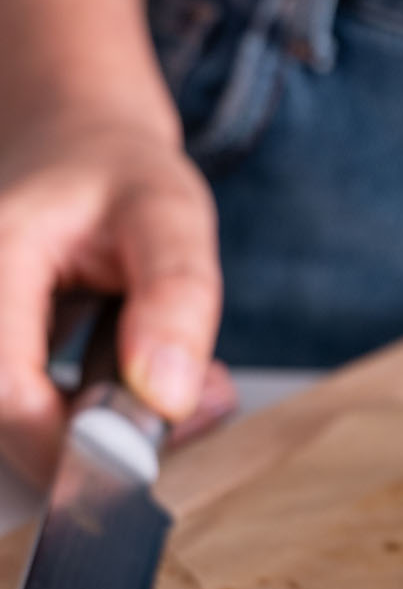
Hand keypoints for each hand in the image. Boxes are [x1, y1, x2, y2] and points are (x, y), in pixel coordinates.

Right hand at [0, 110, 222, 484]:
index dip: (75, 448)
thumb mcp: (167, 213)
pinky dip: (94, 414)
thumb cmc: (116, 170)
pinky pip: (29, 412)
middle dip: (108, 439)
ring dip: (106, 427)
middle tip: (198, 401)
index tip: (153, 450)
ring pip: (20, 426)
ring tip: (180, 380)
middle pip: (10, 423)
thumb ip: (173, 297)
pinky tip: (147, 377)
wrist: (73, 138)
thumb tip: (165, 398)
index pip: (7, 395)